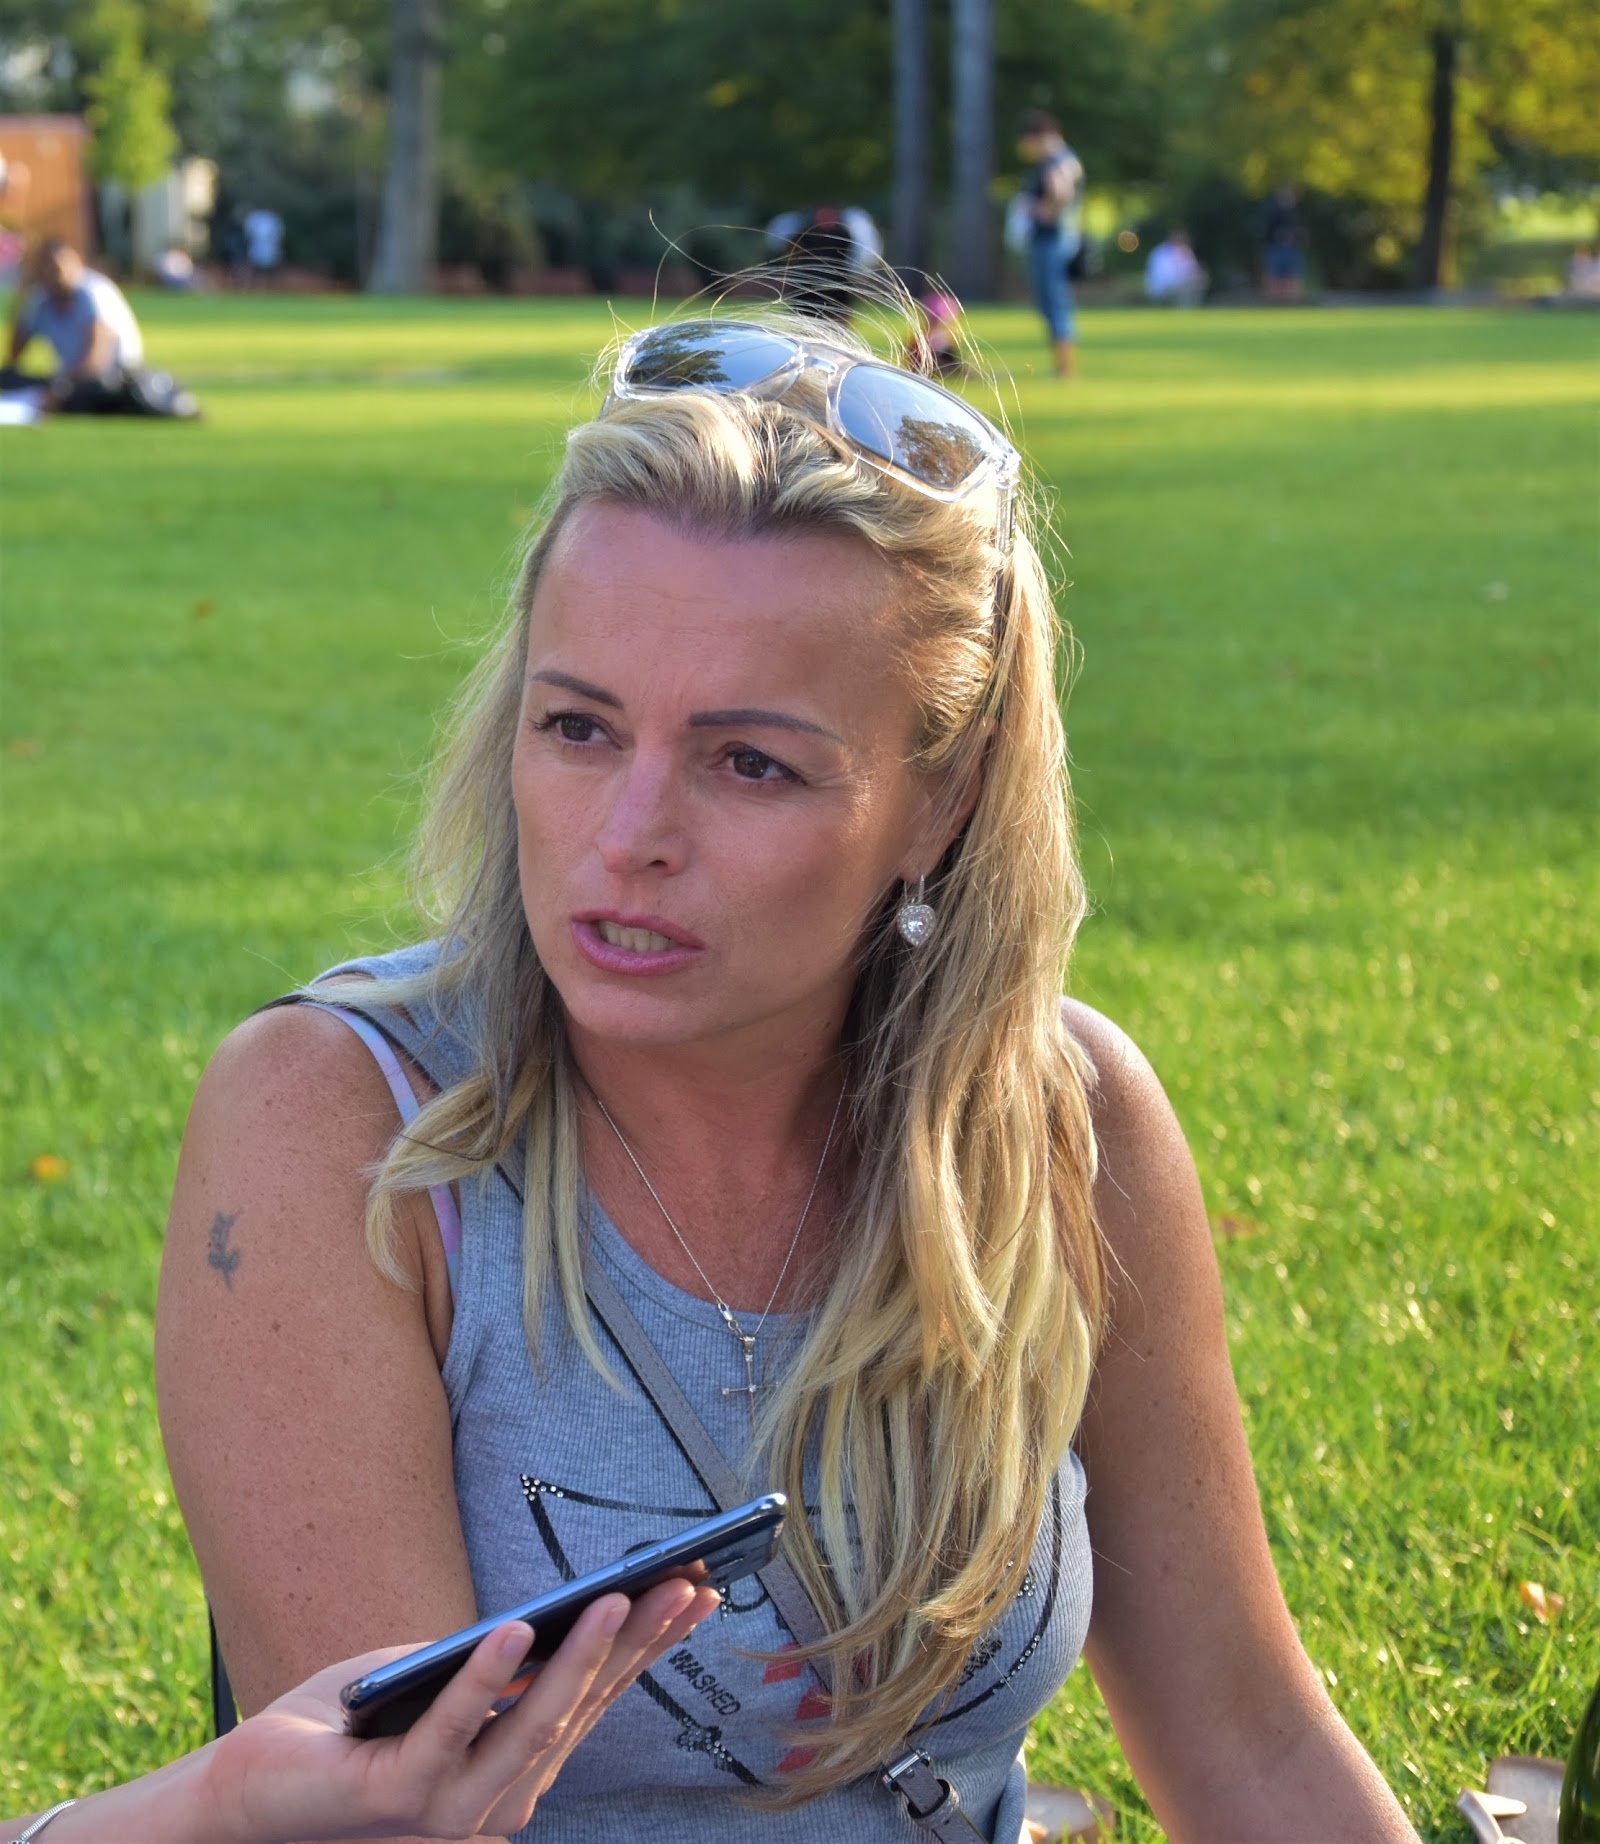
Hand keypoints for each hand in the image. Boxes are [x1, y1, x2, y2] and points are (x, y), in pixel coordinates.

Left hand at [203, 1579, 720, 1842]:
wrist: (246, 1791)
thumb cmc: (348, 1728)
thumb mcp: (434, 1680)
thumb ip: (491, 1665)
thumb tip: (556, 1614)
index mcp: (512, 1770)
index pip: (596, 1701)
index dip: (649, 1648)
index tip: (699, 1592)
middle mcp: (496, 1803)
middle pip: (581, 1710)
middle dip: (637, 1645)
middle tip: (685, 1584)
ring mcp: (450, 1810)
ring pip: (534, 1728)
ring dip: (581, 1660)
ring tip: (616, 1598)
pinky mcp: (396, 1799)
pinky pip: (452, 1731)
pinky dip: (487, 1679)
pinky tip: (516, 1630)